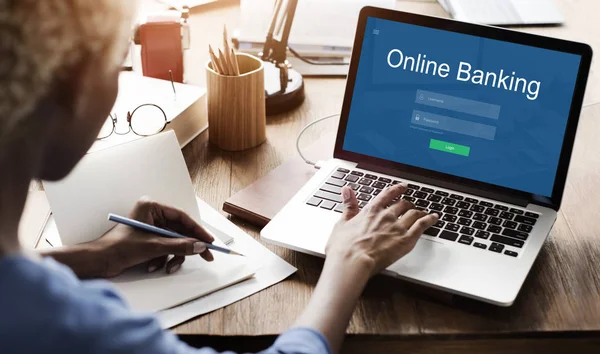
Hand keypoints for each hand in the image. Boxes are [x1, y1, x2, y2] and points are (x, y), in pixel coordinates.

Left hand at [93, 198, 214, 277]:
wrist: (98, 262)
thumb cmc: (118, 247)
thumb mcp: (154, 247)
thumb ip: (179, 246)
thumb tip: (200, 246)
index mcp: (151, 207)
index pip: (181, 217)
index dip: (197, 230)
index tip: (209, 241)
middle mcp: (152, 215)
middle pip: (180, 231)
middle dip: (188, 246)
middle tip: (205, 256)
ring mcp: (150, 228)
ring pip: (174, 242)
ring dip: (173, 256)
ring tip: (167, 267)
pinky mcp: (148, 240)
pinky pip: (165, 249)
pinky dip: (163, 259)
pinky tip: (154, 266)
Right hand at [325, 184, 437, 275]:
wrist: (352, 261)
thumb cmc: (344, 247)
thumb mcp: (342, 223)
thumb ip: (348, 206)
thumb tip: (347, 191)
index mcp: (371, 210)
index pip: (388, 194)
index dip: (397, 189)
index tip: (403, 187)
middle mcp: (386, 215)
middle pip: (403, 204)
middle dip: (408, 204)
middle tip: (411, 205)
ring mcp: (397, 227)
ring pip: (414, 213)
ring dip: (420, 211)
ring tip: (424, 212)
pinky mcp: (406, 240)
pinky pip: (422, 225)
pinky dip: (430, 220)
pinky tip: (434, 218)